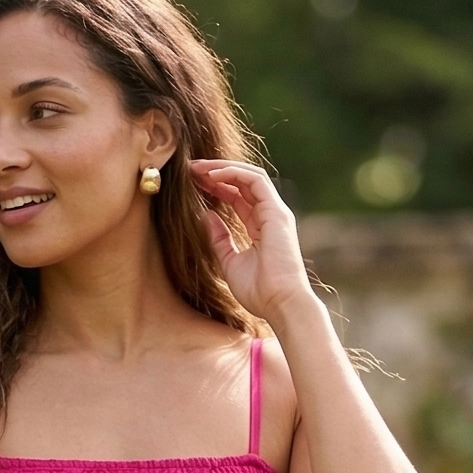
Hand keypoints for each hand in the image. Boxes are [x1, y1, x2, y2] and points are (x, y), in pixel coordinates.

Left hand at [188, 159, 311, 321]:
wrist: (281, 304)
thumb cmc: (259, 292)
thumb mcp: (230, 262)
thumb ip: (219, 239)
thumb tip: (205, 216)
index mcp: (260, 227)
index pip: (238, 197)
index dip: (216, 186)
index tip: (193, 183)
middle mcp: (270, 215)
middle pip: (242, 183)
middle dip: (216, 172)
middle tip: (190, 169)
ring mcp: (275, 212)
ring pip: (249, 176)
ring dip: (222, 168)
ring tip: (198, 168)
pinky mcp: (276, 212)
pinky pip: (255, 180)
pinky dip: (233, 173)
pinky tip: (212, 175)